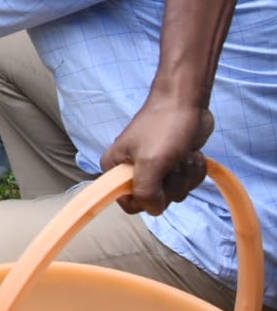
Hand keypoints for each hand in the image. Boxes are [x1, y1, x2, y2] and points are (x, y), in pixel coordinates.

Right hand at [100, 97, 213, 215]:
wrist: (186, 102)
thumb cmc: (164, 127)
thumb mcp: (151, 162)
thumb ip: (146, 192)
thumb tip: (153, 209)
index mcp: (115, 169)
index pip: (128, 203)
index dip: (146, 199)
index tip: (157, 182)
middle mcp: (132, 171)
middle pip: (155, 200)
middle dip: (171, 183)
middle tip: (171, 161)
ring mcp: (154, 168)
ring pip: (174, 193)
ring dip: (185, 175)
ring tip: (182, 153)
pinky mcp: (173, 165)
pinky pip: (187, 183)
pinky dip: (194, 170)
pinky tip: (191, 153)